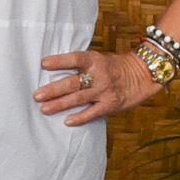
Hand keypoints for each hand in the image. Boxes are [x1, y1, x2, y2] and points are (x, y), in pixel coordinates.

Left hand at [36, 49, 159, 126]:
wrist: (143, 74)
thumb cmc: (114, 66)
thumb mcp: (99, 58)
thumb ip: (81, 65)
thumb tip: (54, 71)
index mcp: (95, 60)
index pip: (75, 59)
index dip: (59, 61)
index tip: (43, 64)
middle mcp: (99, 75)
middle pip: (72, 82)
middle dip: (53, 89)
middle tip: (36, 95)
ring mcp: (104, 91)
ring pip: (79, 98)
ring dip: (60, 104)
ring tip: (44, 109)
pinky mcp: (111, 104)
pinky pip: (92, 113)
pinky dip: (80, 117)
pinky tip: (67, 121)